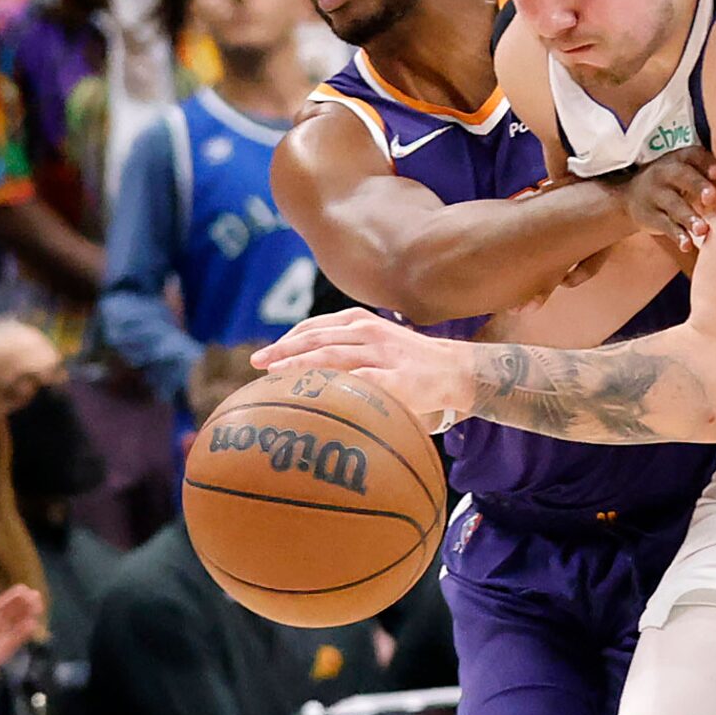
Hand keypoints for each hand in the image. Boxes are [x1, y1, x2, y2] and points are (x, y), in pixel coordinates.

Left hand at [0, 578, 44, 679]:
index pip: (5, 602)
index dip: (14, 595)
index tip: (24, 588)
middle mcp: (0, 624)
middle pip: (16, 611)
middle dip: (27, 603)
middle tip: (35, 595)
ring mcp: (4, 636)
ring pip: (20, 623)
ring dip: (30, 615)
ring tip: (37, 606)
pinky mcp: (6, 649)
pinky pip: (17, 639)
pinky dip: (24, 633)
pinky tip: (31, 624)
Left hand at [251, 310, 471, 427]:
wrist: (458, 370)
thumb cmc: (411, 363)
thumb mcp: (379, 345)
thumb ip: (349, 350)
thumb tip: (306, 371)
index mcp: (362, 322)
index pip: (316, 327)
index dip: (287, 340)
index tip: (264, 356)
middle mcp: (370, 333)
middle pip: (318, 339)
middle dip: (284, 351)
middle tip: (257, 364)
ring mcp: (384, 354)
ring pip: (333, 355)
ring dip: (300, 365)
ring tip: (276, 375)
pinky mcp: (399, 379)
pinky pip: (362, 380)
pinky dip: (337, 385)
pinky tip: (318, 393)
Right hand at [617, 149, 715, 255]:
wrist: (630, 197)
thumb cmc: (673, 183)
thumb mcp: (686, 171)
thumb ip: (709, 175)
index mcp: (680, 158)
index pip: (694, 155)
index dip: (706, 163)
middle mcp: (666, 173)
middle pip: (681, 176)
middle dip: (697, 185)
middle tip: (712, 198)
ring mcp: (656, 195)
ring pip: (673, 205)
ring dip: (689, 217)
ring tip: (703, 229)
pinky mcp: (651, 216)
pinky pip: (665, 226)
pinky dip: (677, 236)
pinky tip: (687, 245)